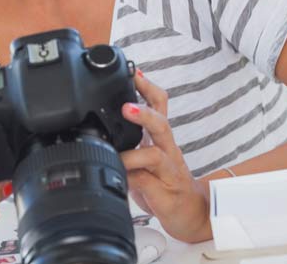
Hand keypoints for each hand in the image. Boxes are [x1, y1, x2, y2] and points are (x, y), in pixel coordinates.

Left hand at [120, 71, 212, 242]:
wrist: (189, 213)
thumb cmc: (161, 182)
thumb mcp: (142, 157)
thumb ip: (125, 142)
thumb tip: (97, 129)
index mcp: (160, 138)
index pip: (159, 105)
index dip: (148, 87)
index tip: (134, 71)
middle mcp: (167, 150)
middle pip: (162, 124)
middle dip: (145, 112)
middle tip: (127, 107)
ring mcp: (169, 171)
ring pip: (156, 154)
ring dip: (134, 152)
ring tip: (119, 153)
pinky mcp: (166, 191)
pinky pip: (148, 182)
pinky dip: (132, 178)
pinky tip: (121, 177)